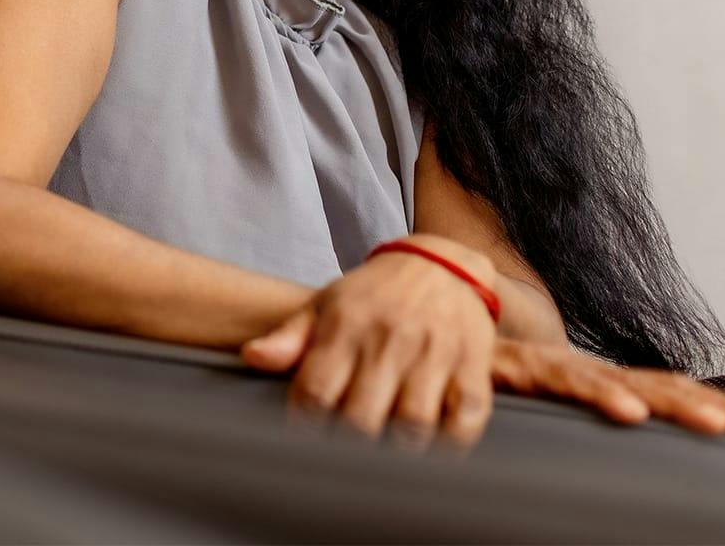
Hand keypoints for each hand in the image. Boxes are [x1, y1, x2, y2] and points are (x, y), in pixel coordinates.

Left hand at [239, 234, 499, 451]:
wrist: (440, 263)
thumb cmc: (374, 293)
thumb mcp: (325, 305)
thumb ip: (289, 337)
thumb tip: (251, 357)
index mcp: (347, 326)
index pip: (315, 391)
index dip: (303, 425)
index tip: (302, 440)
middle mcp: (390, 340)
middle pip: (362, 418)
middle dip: (347, 447)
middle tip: (342, 460)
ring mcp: (435, 354)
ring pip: (412, 425)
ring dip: (396, 452)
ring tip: (383, 462)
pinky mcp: (472, 367)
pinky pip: (464, 421)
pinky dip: (448, 446)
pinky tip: (429, 450)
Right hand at [491, 338, 724, 443]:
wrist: (427, 313)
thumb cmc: (477, 362)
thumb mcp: (534, 398)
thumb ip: (570, 408)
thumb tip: (615, 431)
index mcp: (593, 379)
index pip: (665, 392)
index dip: (714, 407)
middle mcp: (582, 368)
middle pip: (661, 388)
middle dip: (716, 409)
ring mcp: (554, 365)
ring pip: (623, 384)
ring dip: (674, 405)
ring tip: (717, 426)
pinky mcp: (521, 369)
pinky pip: (566, 383)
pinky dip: (600, 396)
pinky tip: (629, 412)